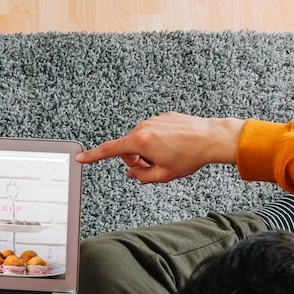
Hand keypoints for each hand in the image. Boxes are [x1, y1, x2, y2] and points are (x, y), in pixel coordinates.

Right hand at [76, 112, 244, 182]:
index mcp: (140, 142)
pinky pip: (152, 132)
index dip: (93, 156)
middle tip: (150, 169)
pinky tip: (174, 148)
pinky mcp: (164, 117)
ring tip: (166, 159)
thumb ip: (141, 177)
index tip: (81, 158)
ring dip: (146, 152)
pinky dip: (156, 143)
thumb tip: (132, 173)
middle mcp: (144, 127)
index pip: (109, 150)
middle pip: (127, 148)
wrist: (212, 138)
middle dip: (134, 160)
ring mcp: (154, 120)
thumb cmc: (190, 156)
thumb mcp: (163, 175)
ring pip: (140, 141)